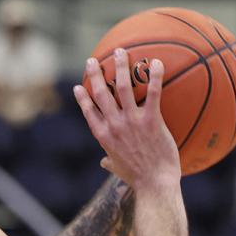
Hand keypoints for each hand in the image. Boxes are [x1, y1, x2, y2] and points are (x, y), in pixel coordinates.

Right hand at [73, 49, 180, 189]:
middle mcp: (114, 125)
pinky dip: (154, 76)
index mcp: (103, 136)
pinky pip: (152, 93)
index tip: (78, 85)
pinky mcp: (151, 121)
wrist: (154, 184)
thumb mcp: (117, 169)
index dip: (82, 97)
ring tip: (120, 51)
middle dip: (95, 74)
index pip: (88, 111)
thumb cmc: (137, 178)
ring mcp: (131, 122)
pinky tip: (157, 62)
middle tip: (93, 60)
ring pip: (122, 87)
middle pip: (100, 93)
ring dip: (119, 67)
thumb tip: (104, 162)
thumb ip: (109, 161)